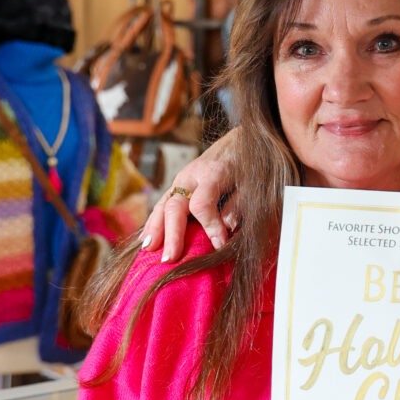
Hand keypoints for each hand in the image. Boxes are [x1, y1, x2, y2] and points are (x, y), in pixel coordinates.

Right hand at [142, 130, 240, 260]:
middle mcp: (192, 175)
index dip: (210, 228)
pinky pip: (162, 204)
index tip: (219, 246)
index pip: (202, 205)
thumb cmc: (248, 163)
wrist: (239, 140)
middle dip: (172, 234)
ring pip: (163, 204)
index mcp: (213, 173)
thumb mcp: (252, 181)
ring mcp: (182, 179)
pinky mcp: (178, 185)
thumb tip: (226, 226)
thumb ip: (239, 203)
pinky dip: (153, 222)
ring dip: (154, 229)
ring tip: (148, 250)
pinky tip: (147, 239)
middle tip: (170, 259)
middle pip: (175, 206)